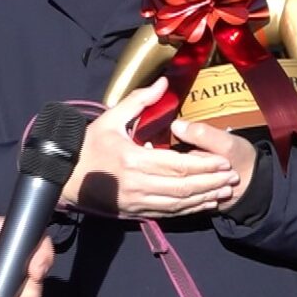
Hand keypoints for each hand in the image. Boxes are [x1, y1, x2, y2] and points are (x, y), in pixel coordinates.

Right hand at [62, 79, 241, 218]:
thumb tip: (163, 82)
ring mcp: (135, 201)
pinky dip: (188, 210)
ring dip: (203, 198)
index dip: (204, 165)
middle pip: (183, 186)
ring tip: (224, 192)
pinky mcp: (133, 212)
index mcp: (133, 159)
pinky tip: (203, 204)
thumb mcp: (111, 118)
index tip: (224, 161)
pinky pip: (167, 213)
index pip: (178, 165)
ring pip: (178, 204)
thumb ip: (139, 101)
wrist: (64, 176)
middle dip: (210, 182)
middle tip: (232, 177)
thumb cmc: (88, 145)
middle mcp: (137, 183)